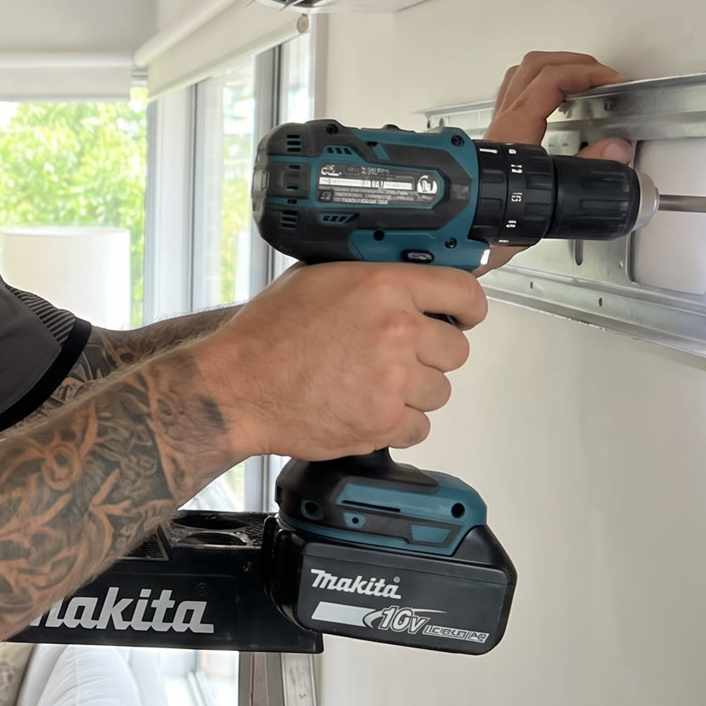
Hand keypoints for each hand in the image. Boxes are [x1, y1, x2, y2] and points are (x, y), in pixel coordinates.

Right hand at [201, 261, 486, 460]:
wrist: (237, 387)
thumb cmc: (265, 336)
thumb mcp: (314, 279)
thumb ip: (366, 278)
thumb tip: (401, 279)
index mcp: (382, 288)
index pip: (464, 293)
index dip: (468, 308)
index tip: (465, 316)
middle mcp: (396, 332)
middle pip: (457, 349)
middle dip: (431, 354)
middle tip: (398, 357)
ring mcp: (393, 381)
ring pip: (440, 391)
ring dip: (414, 391)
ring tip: (373, 384)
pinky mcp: (383, 422)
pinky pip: (420, 427)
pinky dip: (399, 423)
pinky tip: (367, 408)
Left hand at [482, 51, 633, 268]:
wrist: (453, 238)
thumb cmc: (486, 223)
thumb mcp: (546, 200)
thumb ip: (584, 171)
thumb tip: (615, 148)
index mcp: (514, 130)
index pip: (550, 80)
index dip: (585, 72)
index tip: (612, 81)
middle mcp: (501, 123)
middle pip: (533, 67)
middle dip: (571, 62)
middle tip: (600, 75)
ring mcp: (495, 128)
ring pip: (519, 78)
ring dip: (552, 71)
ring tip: (580, 81)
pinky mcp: (493, 139)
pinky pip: (514, 97)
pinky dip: (538, 88)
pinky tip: (554, 104)